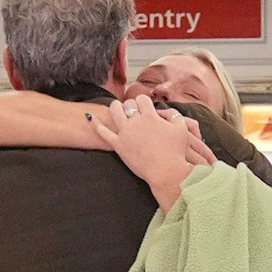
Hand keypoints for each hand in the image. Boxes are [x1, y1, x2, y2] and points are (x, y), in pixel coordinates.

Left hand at [90, 96, 212, 209]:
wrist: (166, 172)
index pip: (142, 99)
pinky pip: (103, 132)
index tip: (145, 107)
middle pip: (128, 104)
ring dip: (115, 107)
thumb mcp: (182, 129)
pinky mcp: (118, 145)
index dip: (143, 102)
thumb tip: (165, 111)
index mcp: (150, 116)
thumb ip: (174, 116)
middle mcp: (136, 121)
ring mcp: (125, 133)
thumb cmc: (176, 152)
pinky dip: (95, 123)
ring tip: (116, 108)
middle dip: (131, 105)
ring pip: (114, 112)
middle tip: (133, 110)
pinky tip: (89, 117)